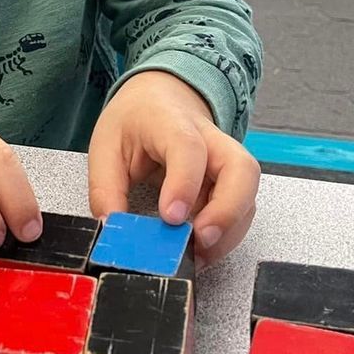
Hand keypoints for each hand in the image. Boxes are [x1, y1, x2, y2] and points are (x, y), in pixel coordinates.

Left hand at [86, 70, 259, 264]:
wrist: (160, 98)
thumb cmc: (134, 121)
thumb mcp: (106, 146)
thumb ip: (105, 189)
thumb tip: (112, 229)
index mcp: (171, 122)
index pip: (188, 148)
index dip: (184, 184)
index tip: (170, 217)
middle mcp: (210, 139)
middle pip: (241, 169)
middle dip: (227, 210)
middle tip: (201, 239)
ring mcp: (225, 161)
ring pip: (248, 194)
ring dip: (229, 229)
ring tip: (198, 255)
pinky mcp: (229, 183)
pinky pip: (240, 209)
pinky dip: (227, 233)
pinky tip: (202, 250)